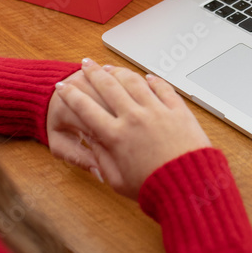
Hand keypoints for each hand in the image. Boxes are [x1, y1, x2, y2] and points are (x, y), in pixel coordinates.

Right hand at [54, 59, 210, 199]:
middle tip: (85, 65)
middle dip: (92, 73)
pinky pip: (162, 87)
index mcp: (116, 136)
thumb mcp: (118, 181)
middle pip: (107, 87)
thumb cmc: (155, 187)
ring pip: (134, 82)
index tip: (62, 88)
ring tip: (110, 67)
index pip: (85, 108)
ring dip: (119, 71)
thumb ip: (102, 160)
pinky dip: (152, 80)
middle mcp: (134, 118)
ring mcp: (157, 111)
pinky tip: (146, 77)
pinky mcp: (177, 110)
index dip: (70, 96)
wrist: (189, 185)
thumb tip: (93, 144)